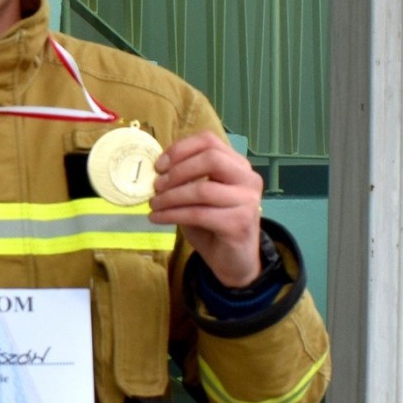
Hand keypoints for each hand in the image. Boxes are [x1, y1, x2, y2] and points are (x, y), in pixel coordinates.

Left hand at [148, 130, 263, 286]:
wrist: (233, 261)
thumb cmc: (212, 225)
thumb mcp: (197, 197)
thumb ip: (185, 180)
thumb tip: (156, 171)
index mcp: (238, 165)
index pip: (209, 141)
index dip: (180, 149)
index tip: (159, 166)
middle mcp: (248, 178)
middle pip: (211, 158)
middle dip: (177, 171)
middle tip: (157, 186)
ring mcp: (247, 201)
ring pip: (202, 190)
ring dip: (170, 197)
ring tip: (154, 205)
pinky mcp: (239, 223)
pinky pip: (199, 214)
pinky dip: (172, 215)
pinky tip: (157, 218)